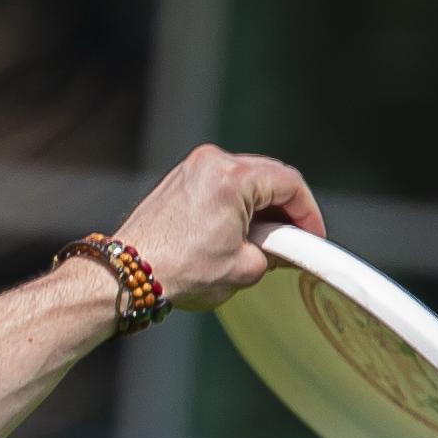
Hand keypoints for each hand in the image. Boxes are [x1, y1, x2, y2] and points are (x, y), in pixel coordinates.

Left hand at [105, 144, 326, 315]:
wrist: (126, 275)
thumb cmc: (177, 271)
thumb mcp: (243, 268)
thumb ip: (274, 252)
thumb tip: (281, 248)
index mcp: (232, 177)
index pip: (289, 183)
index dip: (308, 212)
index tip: (312, 235)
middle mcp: (211, 163)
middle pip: (268, 175)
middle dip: (286, 208)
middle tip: (293, 239)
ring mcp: (192, 168)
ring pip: (245, 178)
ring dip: (261, 205)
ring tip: (266, 240)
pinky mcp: (178, 180)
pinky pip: (221, 184)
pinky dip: (237, 203)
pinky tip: (240, 232)